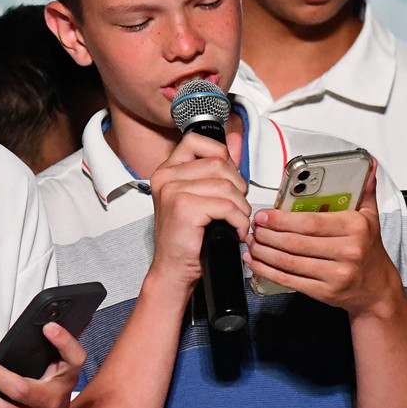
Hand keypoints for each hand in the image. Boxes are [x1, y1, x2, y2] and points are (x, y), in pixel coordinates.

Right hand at [147, 133, 251, 298]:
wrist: (174, 269)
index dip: (221, 155)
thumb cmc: (187, 237)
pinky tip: (233, 231)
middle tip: (233, 208)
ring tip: (234, 222)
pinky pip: (227, 205)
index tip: (227, 178)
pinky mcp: (184, 207)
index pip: (198, 141)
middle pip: (219, 164)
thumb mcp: (202, 196)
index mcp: (167, 170)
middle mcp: (166, 177)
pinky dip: (238, 221)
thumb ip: (218, 166)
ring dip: (240, 208)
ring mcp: (173, 191)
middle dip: (237, 188)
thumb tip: (234, 138)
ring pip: (227, 186)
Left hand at [246, 163, 397, 312]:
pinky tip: (255, 261)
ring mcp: (335, 274)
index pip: (310, 222)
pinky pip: (288, 280)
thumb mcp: (370, 217)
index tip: (264, 215)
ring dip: (263, 252)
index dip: (281, 220)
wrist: (377, 288)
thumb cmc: (368, 250)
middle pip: (295, 242)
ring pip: (288, 261)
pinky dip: (266, 270)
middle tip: (254, 227)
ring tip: (252, 242)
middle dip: (267, 234)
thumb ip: (363, 190)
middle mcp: (347, 251)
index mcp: (355, 228)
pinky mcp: (323, 292)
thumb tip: (367, 166)